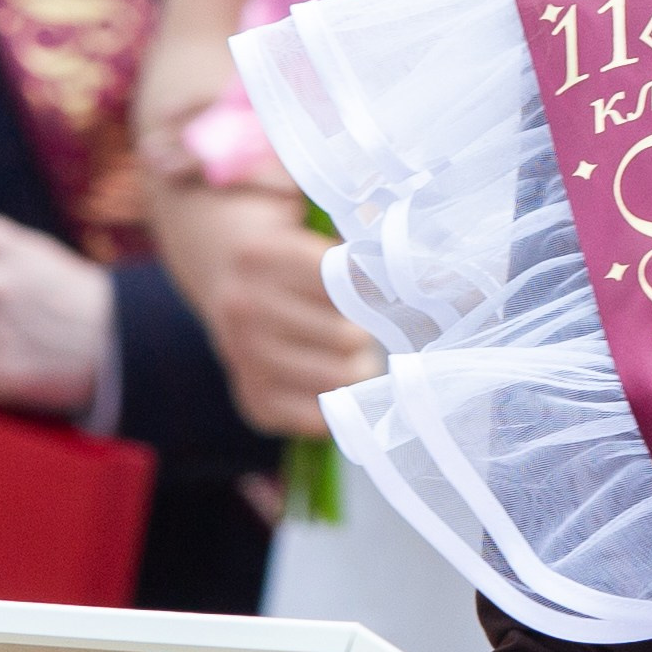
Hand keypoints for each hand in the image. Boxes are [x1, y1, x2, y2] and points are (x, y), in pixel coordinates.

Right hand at [200, 194, 378, 434]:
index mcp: (259, 256)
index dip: (375, 290)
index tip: (389, 292)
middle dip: (369, 333)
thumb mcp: (309, 234)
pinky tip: (337, 383)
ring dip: (361, 369)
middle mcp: (242, 308)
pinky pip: (317, 417)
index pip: (344, 282)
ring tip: (360, 355)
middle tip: (370, 327)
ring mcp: (241, 358)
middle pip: (345, 336)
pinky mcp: (251, 400)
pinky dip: (339, 404)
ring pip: (336, 378)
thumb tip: (429, 279)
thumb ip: (356, 253)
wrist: (222, 274)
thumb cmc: (288, 257)